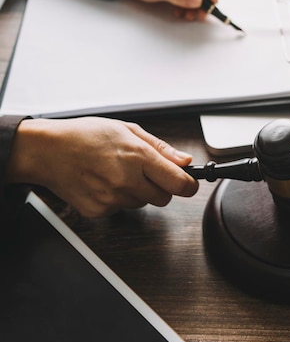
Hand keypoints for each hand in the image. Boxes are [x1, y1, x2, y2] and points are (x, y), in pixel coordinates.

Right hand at [6, 117, 198, 217]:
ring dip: (136, 191)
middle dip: (160, 186)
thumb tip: (184, 161)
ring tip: (115, 171)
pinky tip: (102, 181)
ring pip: (142, 203)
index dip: (189, 184)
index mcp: (138, 157)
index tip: (189, 182)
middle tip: (143, 170)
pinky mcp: (99, 211)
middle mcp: (127, 180)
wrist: (48, 150)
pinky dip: (116, 198)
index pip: (180, 183)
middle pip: (164, 198)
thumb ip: (160, 148)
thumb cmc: (85, 135)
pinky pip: (120, 209)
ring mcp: (112, 199)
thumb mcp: (127, 130)